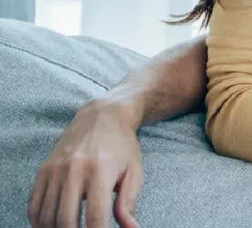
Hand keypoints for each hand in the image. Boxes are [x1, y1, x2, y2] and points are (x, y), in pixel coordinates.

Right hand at [28, 101, 142, 227]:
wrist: (102, 117)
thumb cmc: (122, 147)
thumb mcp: (134, 172)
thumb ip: (129, 203)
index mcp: (100, 172)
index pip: (95, 217)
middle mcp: (74, 170)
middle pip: (66, 220)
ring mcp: (55, 170)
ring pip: (47, 216)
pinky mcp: (43, 170)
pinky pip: (34, 205)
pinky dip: (40, 222)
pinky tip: (52, 225)